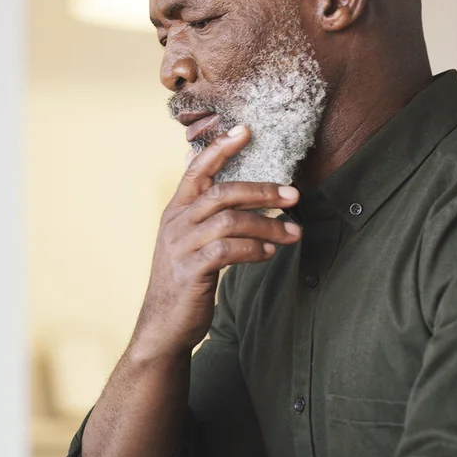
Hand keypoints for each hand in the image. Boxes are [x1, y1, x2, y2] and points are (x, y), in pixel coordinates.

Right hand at [133, 125, 300, 357]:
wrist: (163, 326)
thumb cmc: (183, 282)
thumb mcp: (188, 243)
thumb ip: (205, 217)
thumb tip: (232, 192)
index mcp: (176, 211)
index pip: (196, 170)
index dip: (220, 148)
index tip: (245, 130)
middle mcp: (176, 223)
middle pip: (222, 193)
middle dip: (262, 191)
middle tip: (293, 195)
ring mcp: (181, 247)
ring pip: (231, 222)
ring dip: (268, 226)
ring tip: (292, 234)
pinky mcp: (191, 271)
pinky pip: (228, 251)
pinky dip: (254, 250)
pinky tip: (269, 255)